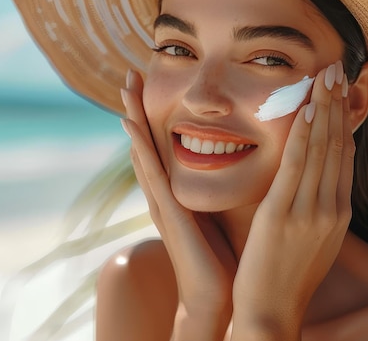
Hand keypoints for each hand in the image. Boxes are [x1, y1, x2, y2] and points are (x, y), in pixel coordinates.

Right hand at [121, 70, 235, 339]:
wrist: (216, 294)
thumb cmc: (221, 253)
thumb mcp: (221, 208)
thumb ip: (222, 184)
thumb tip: (241, 158)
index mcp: (178, 188)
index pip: (165, 143)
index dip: (157, 114)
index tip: (155, 82)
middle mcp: (164, 190)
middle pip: (148, 140)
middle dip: (138, 107)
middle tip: (131, 73)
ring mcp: (162, 200)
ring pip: (144, 150)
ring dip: (133, 117)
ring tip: (126, 87)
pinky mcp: (168, 212)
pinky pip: (151, 174)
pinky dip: (139, 148)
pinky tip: (131, 126)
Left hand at [232, 62, 353, 338]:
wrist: (271, 313)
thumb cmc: (285, 276)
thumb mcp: (309, 238)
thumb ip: (312, 206)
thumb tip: (310, 181)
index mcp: (335, 213)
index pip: (342, 156)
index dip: (344, 120)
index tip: (343, 90)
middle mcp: (330, 208)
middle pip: (337, 145)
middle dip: (339, 104)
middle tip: (338, 67)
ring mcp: (310, 211)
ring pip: (321, 149)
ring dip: (324, 108)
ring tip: (326, 74)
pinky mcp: (283, 215)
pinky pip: (295, 166)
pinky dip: (303, 134)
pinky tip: (306, 108)